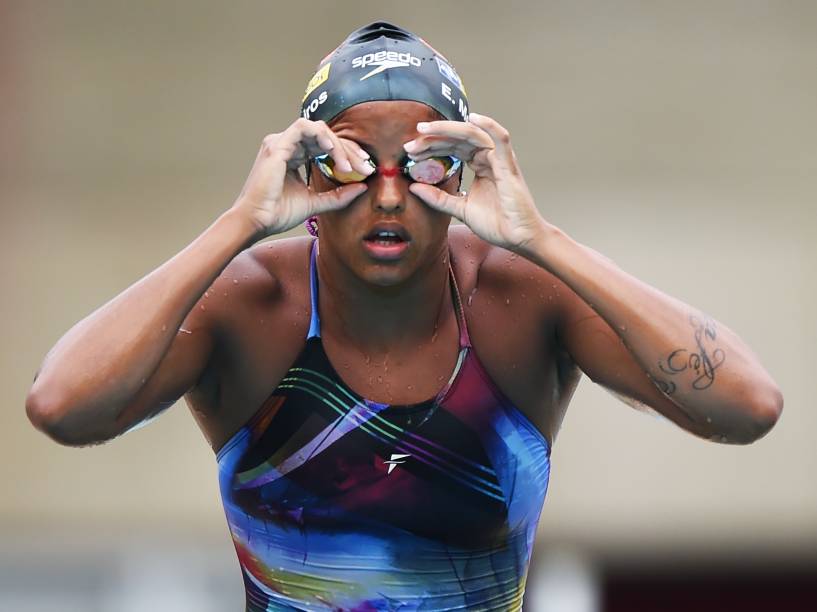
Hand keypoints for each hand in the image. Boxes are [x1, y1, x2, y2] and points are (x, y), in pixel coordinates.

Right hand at [230, 118, 373, 237]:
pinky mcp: (277, 145)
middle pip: (325, 137)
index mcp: (294, 156)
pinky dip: (321, 136)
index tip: (365, 168)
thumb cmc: (278, 213)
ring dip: (338, 145)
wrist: (258, 221)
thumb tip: (363, 187)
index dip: (348, 154)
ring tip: (348, 165)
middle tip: (365, 167)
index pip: (326, 146)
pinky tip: (333, 151)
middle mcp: (287, 145)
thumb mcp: (316, 202)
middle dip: (349, 151)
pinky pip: (304, 128)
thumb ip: (338, 195)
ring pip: (318, 130)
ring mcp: (280, 143)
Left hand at [404, 113, 545, 251]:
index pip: (452, 148)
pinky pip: (501, 140)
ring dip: (447, 130)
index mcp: (480, 165)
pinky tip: (474, 117)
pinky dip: (489, 126)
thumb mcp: (459, 209)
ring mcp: (499, 160)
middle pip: (458, 139)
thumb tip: (413, 188)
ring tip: (425, 130)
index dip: (431, 147)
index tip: (411, 152)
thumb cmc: (497, 223)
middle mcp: (489, 158)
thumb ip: (438, 198)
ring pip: (472, 134)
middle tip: (410, 145)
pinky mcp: (508, 166)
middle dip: (432, 139)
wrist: (518, 238)